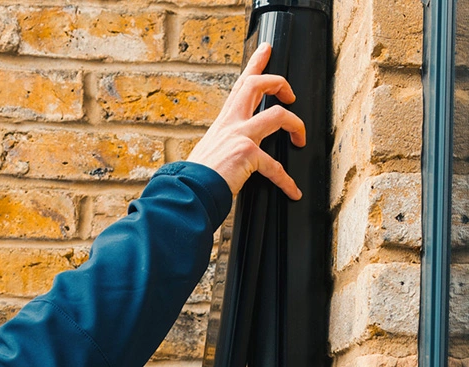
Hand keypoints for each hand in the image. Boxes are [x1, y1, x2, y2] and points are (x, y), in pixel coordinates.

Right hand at [187, 42, 306, 200]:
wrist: (188, 191)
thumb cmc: (196, 178)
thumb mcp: (210, 152)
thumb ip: (224, 145)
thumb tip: (233, 153)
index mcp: (224, 123)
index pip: (241, 86)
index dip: (255, 64)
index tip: (266, 51)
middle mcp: (232, 124)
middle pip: (257, 85)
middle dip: (279, 83)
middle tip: (290, 95)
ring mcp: (240, 136)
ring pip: (278, 115)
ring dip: (296, 125)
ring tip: (300, 139)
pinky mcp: (247, 154)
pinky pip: (275, 167)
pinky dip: (286, 181)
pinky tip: (293, 191)